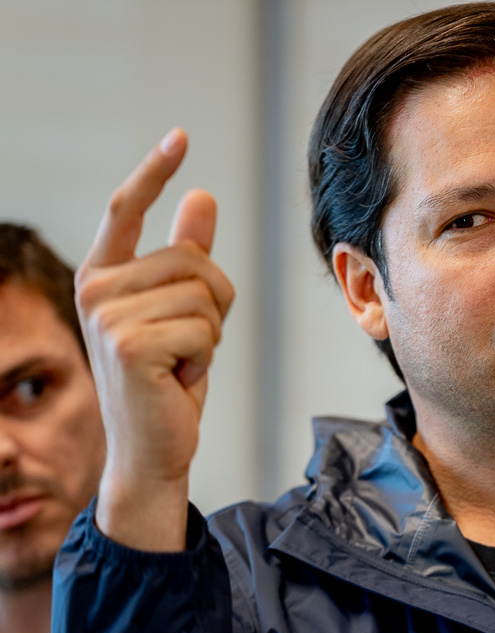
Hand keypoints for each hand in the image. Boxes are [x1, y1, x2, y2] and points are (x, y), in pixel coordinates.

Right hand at [77, 129, 234, 550]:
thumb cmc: (167, 380)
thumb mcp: (181, 312)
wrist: (153, 447)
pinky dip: (207, 359)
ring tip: (180, 363)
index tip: (180, 136)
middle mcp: (95, 289)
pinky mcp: (130, 344)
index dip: (154, 172)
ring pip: (206, 295)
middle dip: (213, 306)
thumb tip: (203, 196)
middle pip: (195, 261)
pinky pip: (206, 329)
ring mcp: (107, 316)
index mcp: (102, 276)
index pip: (125, 210)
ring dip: (211, 335)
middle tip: (187, 346)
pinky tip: (179, 381)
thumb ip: (187, 256)